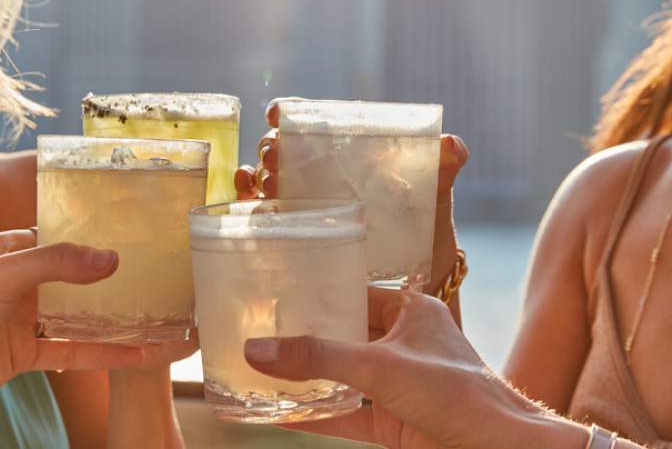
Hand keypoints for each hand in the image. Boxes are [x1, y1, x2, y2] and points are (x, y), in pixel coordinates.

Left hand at [0, 230, 144, 445]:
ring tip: (156, 315)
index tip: (138, 236)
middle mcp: (23, 281)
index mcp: (12, 250)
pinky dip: (106, 352)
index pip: (63, 235)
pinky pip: (76, 349)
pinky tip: (138, 354)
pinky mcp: (30, 352)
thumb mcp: (3, 276)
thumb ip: (56, 262)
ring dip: (116, 318)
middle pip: (79, 276)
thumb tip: (111, 259)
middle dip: (115, 278)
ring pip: (82, 314)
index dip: (98, 235)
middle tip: (158, 275)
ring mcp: (28, 318)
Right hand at [234, 99, 469, 290]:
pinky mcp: (301, 232)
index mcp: (349, 151)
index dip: (291, 112)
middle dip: (271, 146)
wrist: (423, 279)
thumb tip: (452, 144)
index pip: (313, 121)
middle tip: (273, 155)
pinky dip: (251, 204)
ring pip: (269, 179)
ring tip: (258, 179)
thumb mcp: (436, 194)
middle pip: (286, 149)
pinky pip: (266, 213)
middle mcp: (322, 172)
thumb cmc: (427, 226)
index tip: (279, 113)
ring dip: (256, 174)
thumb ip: (444, 166)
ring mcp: (308, 202)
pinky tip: (249, 203)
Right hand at [244, 288, 576, 448]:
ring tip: (264, 374)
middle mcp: (404, 343)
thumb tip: (257, 349)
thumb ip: (318, 358)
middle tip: (263, 336)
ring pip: (344, 377)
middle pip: (345, 337)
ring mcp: (400, 383)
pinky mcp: (396, 420)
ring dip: (310, 381)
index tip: (279, 297)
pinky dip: (319, 416)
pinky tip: (283, 416)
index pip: (355, 294)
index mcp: (411, 311)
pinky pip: (348, 413)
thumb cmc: (457, 393)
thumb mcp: (379, 367)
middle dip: (307, 342)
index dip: (319, 296)